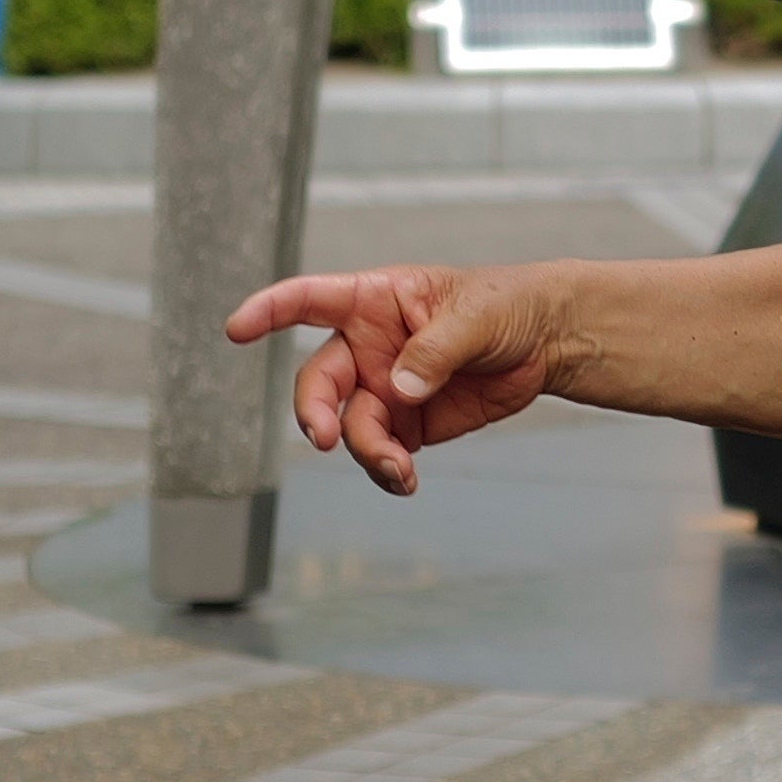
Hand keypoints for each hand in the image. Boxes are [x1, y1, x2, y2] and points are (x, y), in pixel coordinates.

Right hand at [227, 265, 562, 492]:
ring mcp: (383, 389)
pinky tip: (406, 481)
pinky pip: (381, 452)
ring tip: (399, 470)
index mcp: (374, 301)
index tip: (236, 329)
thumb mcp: (477, 315)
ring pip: (348, 427)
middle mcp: (366, 347)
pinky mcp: (407, 425)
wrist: (545, 343)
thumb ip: (435, 349)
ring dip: (365, 451)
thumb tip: (401, 389)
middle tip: (322, 436)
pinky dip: (387, 471)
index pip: (309, 300)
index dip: (269, 311)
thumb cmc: (506, 306)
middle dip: (312, 411)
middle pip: (318, 382)